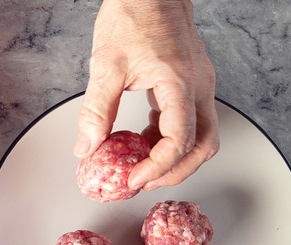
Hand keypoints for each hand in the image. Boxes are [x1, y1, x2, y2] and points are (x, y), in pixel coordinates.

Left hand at [74, 0, 218, 190]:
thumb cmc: (134, 15)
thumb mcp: (106, 65)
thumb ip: (96, 110)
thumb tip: (86, 147)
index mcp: (180, 84)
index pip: (182, 141)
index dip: (158, 167)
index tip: (134, 178)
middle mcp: (198, 87)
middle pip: (204, 146)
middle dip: (175, 172)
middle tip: (142, 182)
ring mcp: (198, 86)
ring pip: (202, 136)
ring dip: (174, 157)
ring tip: (140, 165)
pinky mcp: (189, 84)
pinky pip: (189, 121)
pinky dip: (169, 138)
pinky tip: (143, 139)